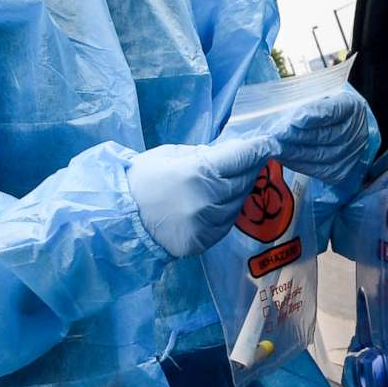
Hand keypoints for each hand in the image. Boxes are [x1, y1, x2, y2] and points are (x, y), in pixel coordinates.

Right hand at [127, 132, 280, 257]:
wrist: (118, 220)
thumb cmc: (141, 181)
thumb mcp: (170, 154)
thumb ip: (203, 154)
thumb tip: (232, 153)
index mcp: (199, 173)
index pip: (241, 157)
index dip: (258, 149)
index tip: (268, 144)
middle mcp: (208, 200)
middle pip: (245, 180)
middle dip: (250, 168)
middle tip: (251, 160)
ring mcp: (208, 224)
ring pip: (239, 203)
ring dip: (238, 190)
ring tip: (228, 182)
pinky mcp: (204, 242)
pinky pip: (227, 222)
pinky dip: (226, 211)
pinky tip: (217, 202)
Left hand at [275, 91, 380, 189]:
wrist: (344, 132)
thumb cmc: (326, 110)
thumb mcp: (321, 96)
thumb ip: (307, 99)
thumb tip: (281, 105)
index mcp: (351, 106)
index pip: (335, 110)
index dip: (315, 114)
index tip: (295, 118)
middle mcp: (355, 131)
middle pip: (326, 135)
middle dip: (298, 135)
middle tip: (278, 133)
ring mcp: (349, 153)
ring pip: (320, 154)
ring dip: (294, 151)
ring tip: (275, 146)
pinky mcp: (339, 170)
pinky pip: (316, 169)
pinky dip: (297, 163)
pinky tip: (283, 156)